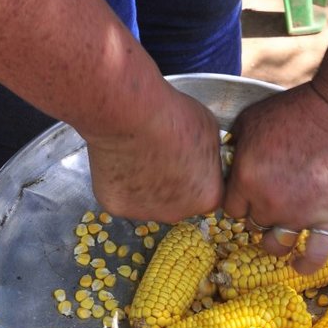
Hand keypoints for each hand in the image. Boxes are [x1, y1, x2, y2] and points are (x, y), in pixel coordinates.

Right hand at [84, 85, 222, 222]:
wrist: (130, 114)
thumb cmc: (172, 118)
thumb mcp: (210, 131)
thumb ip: (209, 154)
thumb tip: (202, 156)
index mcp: (207, 197)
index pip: (208, 191)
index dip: (197, 172)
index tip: (187, 157)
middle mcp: (178, 213)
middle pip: (178, 201)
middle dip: (172, 182)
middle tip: (162, 154)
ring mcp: (145, 213)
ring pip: (149, 199)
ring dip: (147, 183)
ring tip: (141, 153)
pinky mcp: (117, 206)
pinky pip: (123, 194)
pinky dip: (122, 181)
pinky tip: (122, 158)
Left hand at [223, 83, 327, 273]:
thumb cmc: (294, 112)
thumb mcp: (250, 121)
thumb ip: (233, 147)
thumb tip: (226, 160)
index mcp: (245, 181)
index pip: (230, 210)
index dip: (238, 202)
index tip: (248, 194)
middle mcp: (267, 204)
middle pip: (252, 225)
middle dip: (257, 215)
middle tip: (270, 202)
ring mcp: (298, 215)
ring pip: (276, 245)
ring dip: (275, 239)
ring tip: (280, 230)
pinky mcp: (327, 219)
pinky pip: (316, 254)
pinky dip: (307, 265)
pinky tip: (300, 266)